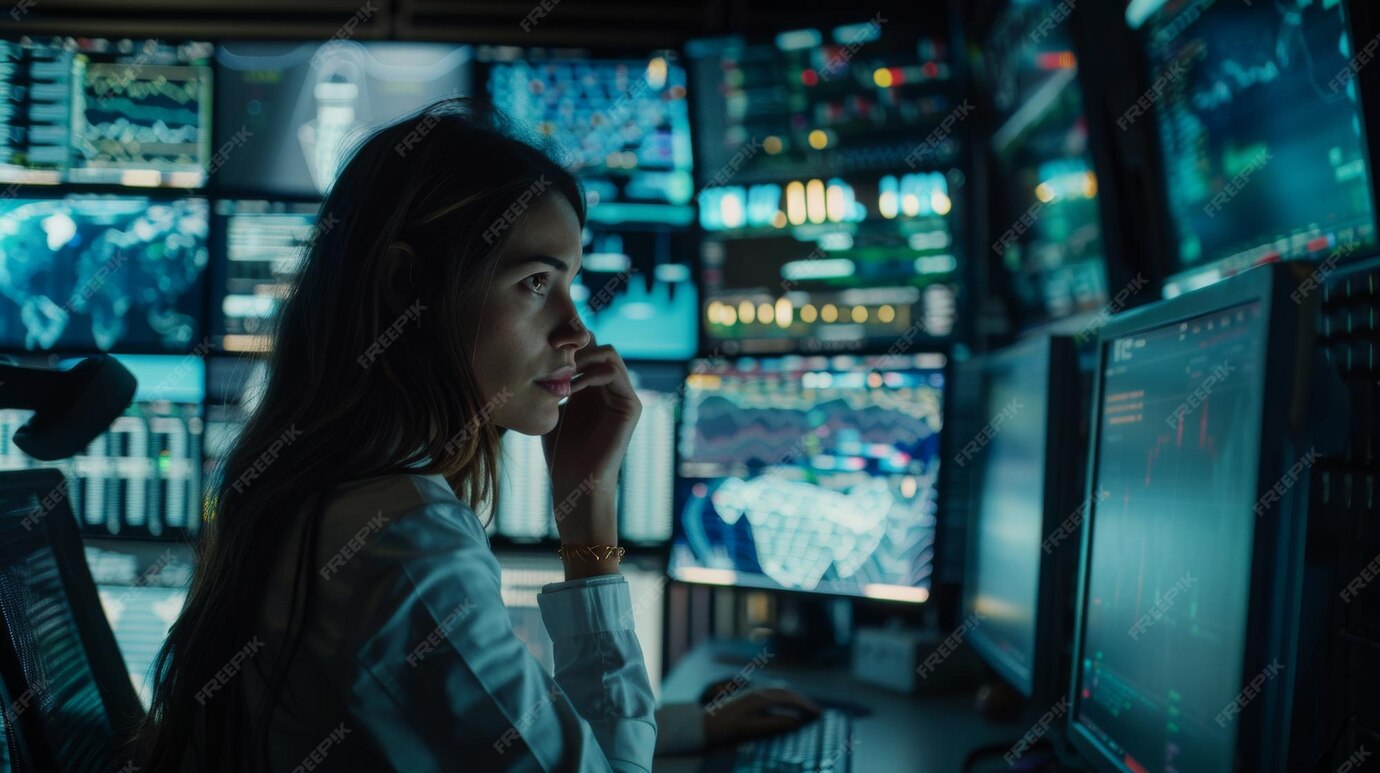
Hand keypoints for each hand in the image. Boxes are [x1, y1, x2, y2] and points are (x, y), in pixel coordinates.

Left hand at [541, 331, 640, 544]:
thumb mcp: (553, 409)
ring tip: (561, 372)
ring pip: (609, 353)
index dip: (568, 342)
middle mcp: (613, 388)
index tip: (543, 350)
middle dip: (575, 346)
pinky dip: (590, 374)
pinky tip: (571, 389)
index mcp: (597, 387)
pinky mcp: (632, 406)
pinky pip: (613, 373)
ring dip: (582, 357)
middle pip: (599, 345)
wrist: (576, 482)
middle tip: (552, 356)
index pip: (588, 347)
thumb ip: (554, 382)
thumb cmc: (560, 452)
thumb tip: (538, 354)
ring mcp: (625, 396)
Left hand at [702, 687, 822, 747]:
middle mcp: (758, 691)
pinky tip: (786, 706)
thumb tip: (796, 722)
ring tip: (806, 709)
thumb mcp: (750, 730)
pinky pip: (773, 694)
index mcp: (760, 698)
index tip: (819, 715)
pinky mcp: (749, 696)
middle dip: (803, 701)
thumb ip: (773, 725)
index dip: (806, 707)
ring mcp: (753, 692)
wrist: (702, 724)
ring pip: (780, 691)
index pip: (790, 700)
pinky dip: (785, 698)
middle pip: (787, 693)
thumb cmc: (726, 729)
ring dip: (795, 699)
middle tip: (817, 713)